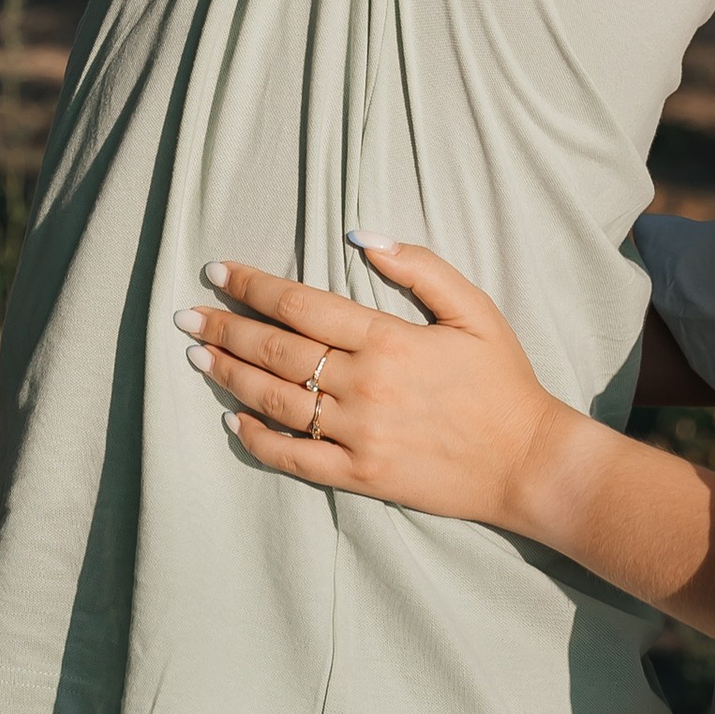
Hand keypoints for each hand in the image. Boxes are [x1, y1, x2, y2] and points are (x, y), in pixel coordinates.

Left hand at [178, 240, 566, 528]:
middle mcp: (364, 387)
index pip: (300, 305)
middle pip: (276, 350)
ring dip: (230, 376)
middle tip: (186, 316)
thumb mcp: (473, 309)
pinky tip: (233, 419)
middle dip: (225, 328)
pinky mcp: (360, 477)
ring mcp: (359, 436)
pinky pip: (294, 458)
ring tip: (197, 358)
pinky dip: (258, 439)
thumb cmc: (503, 379)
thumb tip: (359, 236)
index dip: (252, 286)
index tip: (217, 271)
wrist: (528, 462)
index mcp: (387, 340)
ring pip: (275, 402)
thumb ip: (420, 267)